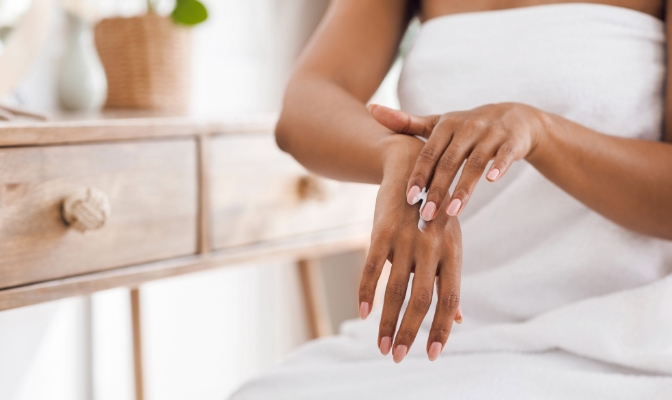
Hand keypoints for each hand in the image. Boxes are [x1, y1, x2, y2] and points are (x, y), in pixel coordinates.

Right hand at [358, 135, 462, 362]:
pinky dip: (366, 291)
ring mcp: (406, 239)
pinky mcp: (382, 230)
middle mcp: (432, 247)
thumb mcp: (449, 243)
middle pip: (422, 300)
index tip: (432, 355)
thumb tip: (459, 320)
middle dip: (408, 333)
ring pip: (396, 289)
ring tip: (380, 346)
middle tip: (396, 357)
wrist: (411, 165)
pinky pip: (372, 266)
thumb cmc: (432, 214)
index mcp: (452, 253)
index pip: (449, 299)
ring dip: (386, 321)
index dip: (441, 328)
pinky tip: (361, 312)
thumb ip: (449, 281)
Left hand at [368, 103, 545, 218]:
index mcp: (446, 125)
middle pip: (448, 162)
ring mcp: (491, 132)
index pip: (428, 154)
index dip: (418, 175)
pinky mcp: (513, 140)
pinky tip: (491, 181)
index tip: (408, 199)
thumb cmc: (467, 127)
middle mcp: (467, 126)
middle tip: (426, 216)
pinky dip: (498, 166)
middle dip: (436, 190)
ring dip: (464, 189)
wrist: (515, 118)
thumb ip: (406, 122)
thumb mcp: (438, 124)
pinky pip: (505, 154)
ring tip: (452, 213)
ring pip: (475, 162)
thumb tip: (371, 108)